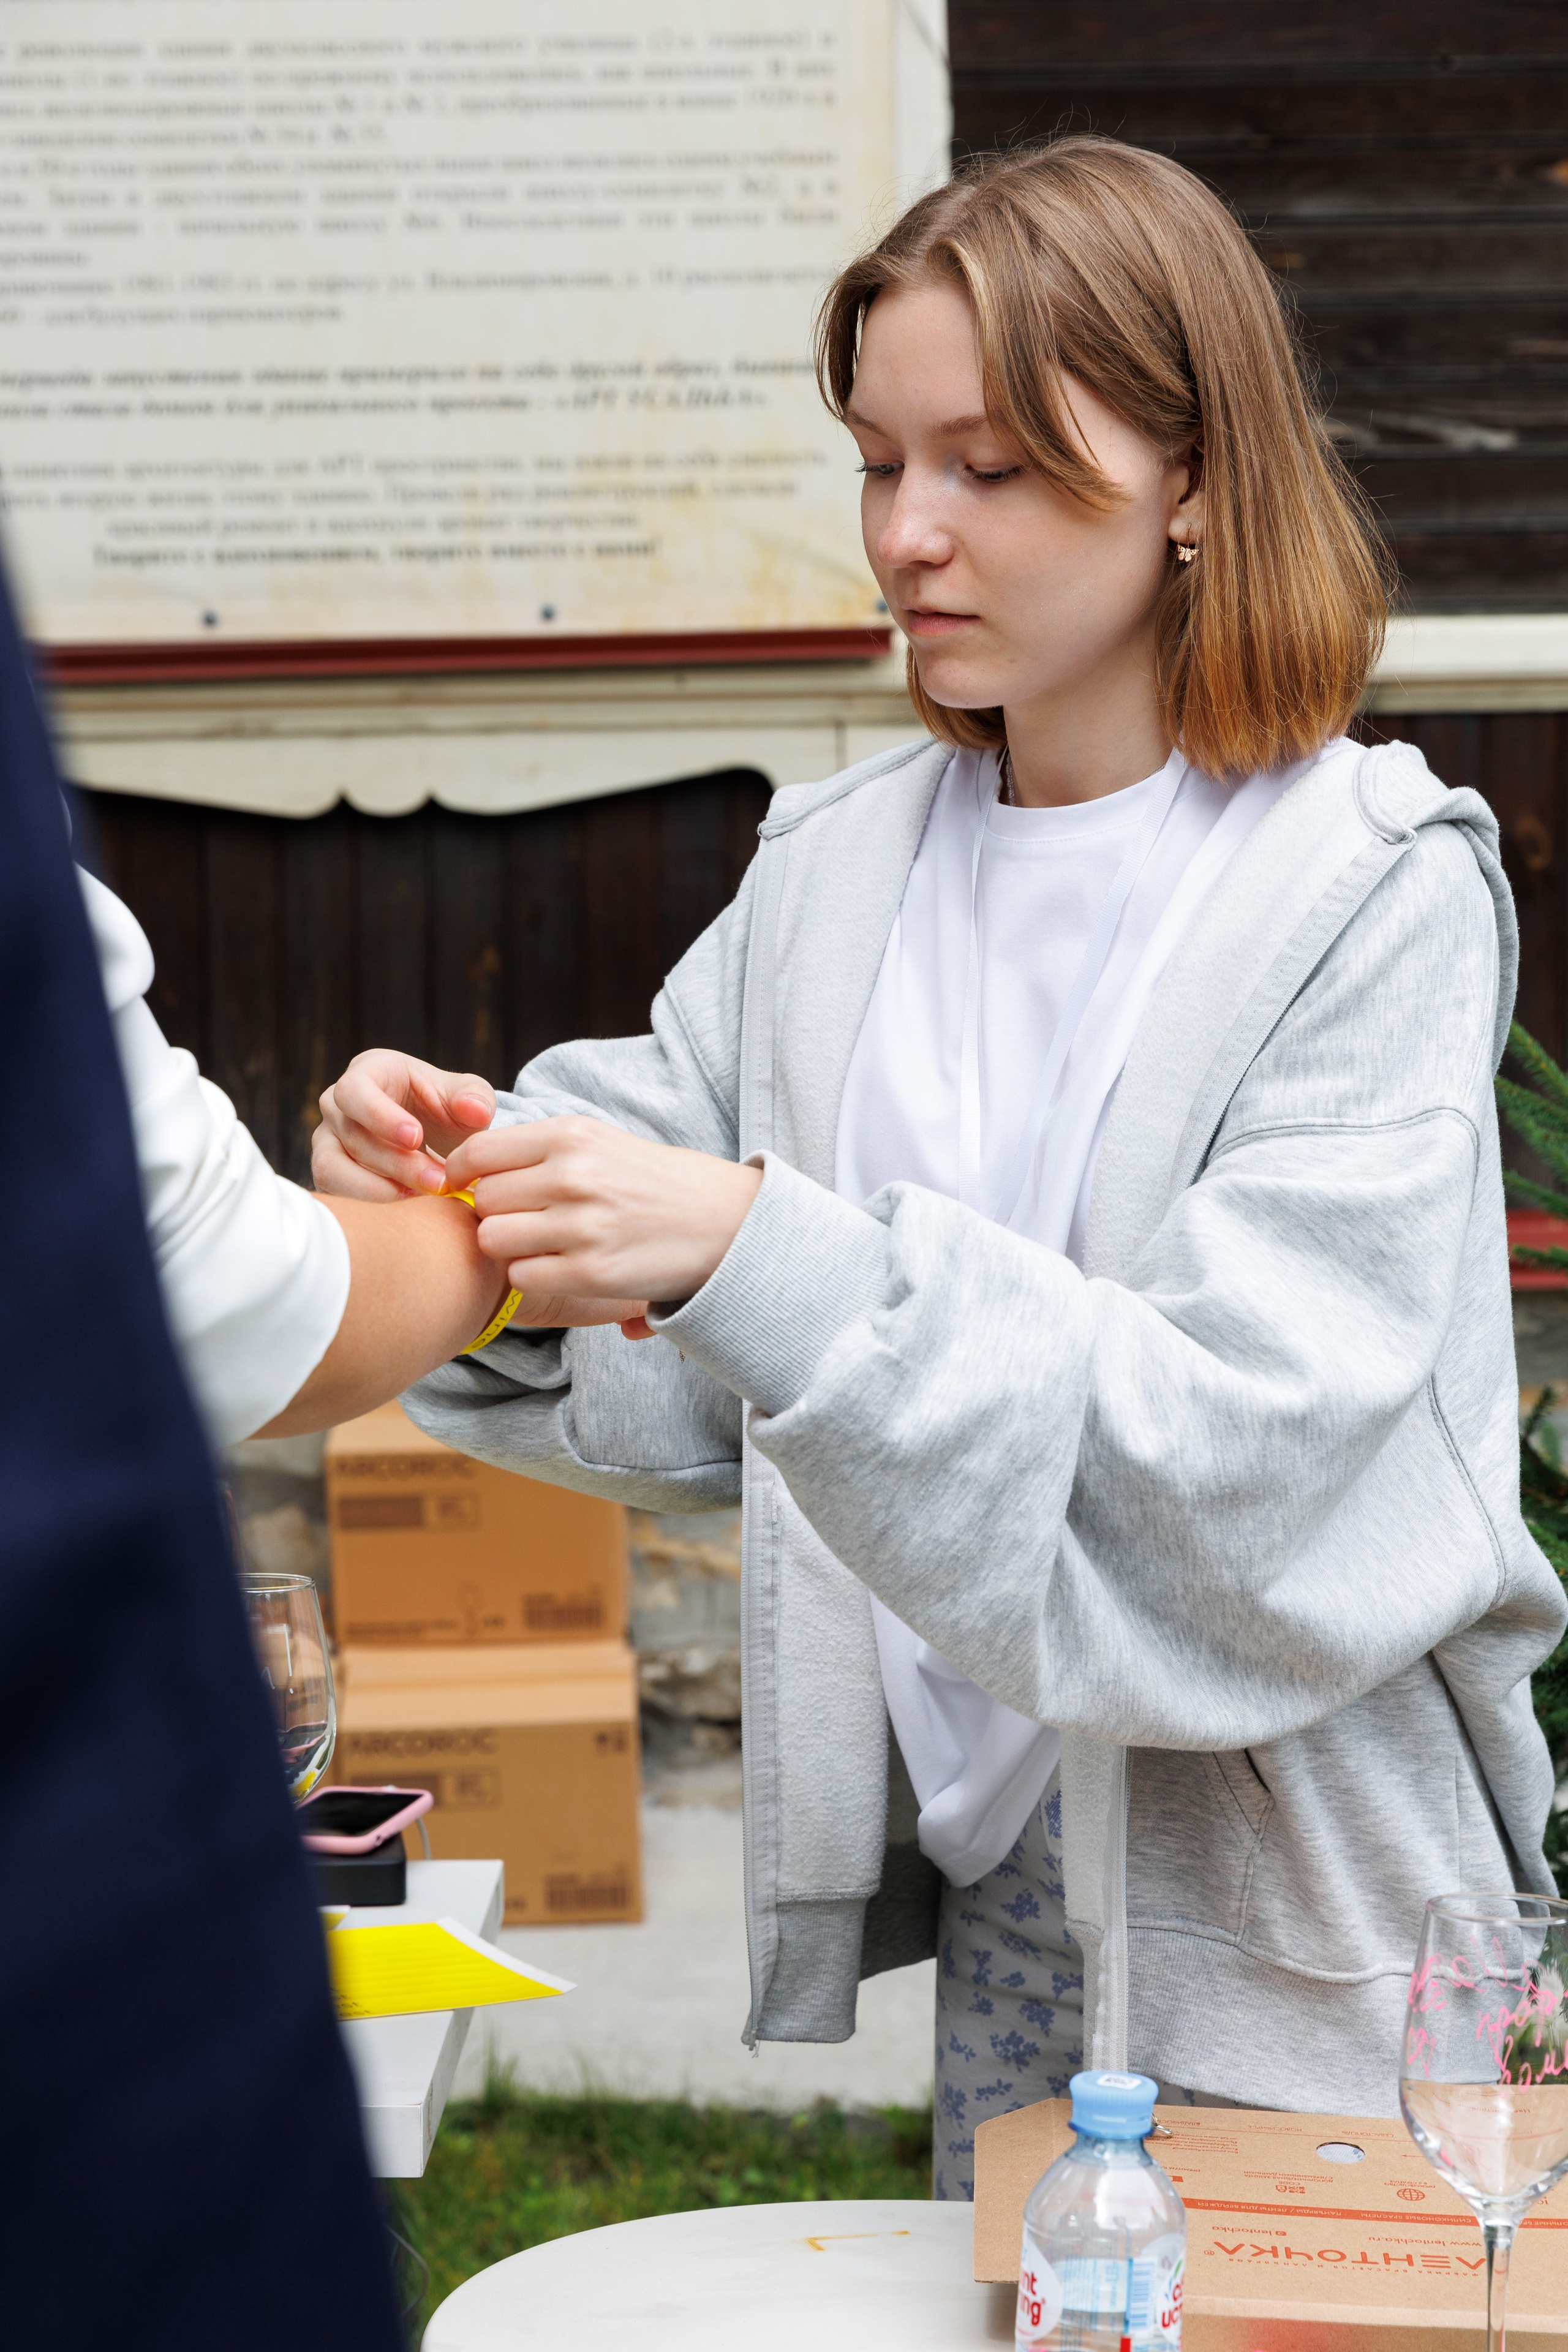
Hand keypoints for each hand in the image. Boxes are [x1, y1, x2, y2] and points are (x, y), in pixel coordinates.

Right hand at [313, 1049, 495, 1201]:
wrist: (435, 1136)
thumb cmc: (445, 1107)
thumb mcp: (467, 1096)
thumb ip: (475, 1098)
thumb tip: (476, 1111)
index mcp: (368, 1071)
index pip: (354, 1090)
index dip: (380, 1115)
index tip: (417, 1137)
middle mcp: (337, 1105)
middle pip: (352, 1135)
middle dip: (397, 1164)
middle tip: (438, 1182)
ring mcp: (328, 1140)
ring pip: (333, 1167)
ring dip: (379, 1188)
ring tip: (424, 1196)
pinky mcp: (329, 1172)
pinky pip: (335, 1191)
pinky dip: (370, 1202)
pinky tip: (407, 1205)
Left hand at [442, 1116, 761, 1319]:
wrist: (723, 1221)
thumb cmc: (653, 1181)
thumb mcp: (600, 1141)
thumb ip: (540, 1149)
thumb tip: (471, 1166)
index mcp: (571, 1135)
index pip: (479, 1152)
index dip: (463, 1174)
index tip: (467, 1187)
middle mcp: (572, 1175)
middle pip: (482, 1199)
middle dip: (490, 1213)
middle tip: (516, 1220)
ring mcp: (581, 1225)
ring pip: (493, 1239)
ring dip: (506, 1247)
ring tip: (534, 1246)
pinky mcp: (591, 1272)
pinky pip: (522, 1276)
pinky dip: (531, 1276)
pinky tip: (557, 1268)